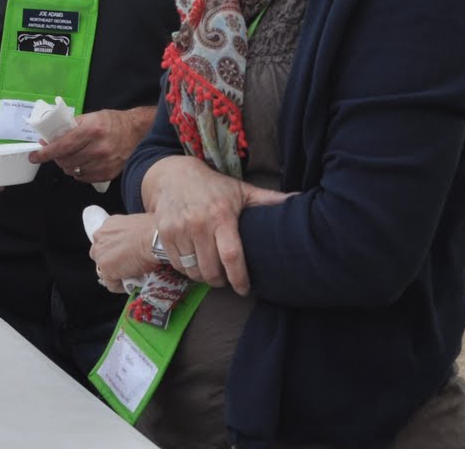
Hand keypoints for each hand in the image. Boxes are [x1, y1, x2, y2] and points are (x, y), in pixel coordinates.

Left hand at [30, 107, 149, 183]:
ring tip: (67, 157)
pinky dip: (77, 172)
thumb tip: (48, 139)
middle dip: (55, 158)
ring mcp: (105, 163)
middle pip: (66, 160)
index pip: (62, 146)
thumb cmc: (111, 122)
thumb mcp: (90, 117)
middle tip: (53, 152)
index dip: (45, 152)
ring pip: (73, 171)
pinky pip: (84, 178)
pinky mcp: (109, 174)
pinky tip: (80, 164)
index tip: (34, 156)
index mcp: (92, 130)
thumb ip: (70, 127)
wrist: (137, 132)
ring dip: (66, 165)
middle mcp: (99, 149)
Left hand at [89, 213, 160, 292]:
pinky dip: (121, 287)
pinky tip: (133, 284)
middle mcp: (99, 237)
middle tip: (129, 265)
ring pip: (104, 270)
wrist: (155, 239)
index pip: (106, 241)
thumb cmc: (154, 231)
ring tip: (131, 275)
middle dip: (113, 261)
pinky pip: (111, 284)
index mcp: (109, 224)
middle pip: (101, 254)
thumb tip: (138, 242)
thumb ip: (131, 233)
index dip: (117, 250)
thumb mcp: (138, 225)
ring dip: (116, 274)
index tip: (127, 255)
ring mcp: (100, 254)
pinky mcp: (105, 269)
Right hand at [142, 156, 289, 294]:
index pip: (231, 256)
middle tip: (226, 280)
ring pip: (192, 270)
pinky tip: (194, 261)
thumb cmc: (214, 187)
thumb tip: (301, 200)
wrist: (173, 175)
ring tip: (210, 270)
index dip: (239, 278)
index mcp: (222, 215)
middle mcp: (198, 223)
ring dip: (203, 276)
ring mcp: (178, 229)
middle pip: (211, 270)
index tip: (244, 289)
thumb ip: (269, 200)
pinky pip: (176, 264)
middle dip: (220, 281)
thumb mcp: (241, 191)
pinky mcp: (163, 233)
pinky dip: (186, 269)